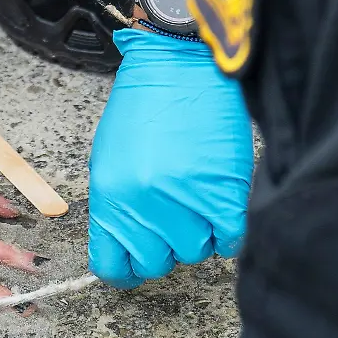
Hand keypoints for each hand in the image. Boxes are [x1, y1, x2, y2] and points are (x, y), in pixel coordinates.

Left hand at [88, 29, 253, 287]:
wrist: (180, 66)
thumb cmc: (141, 108)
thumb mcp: (108, 159)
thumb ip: (117, 207)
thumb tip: (128, 246)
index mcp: (109, 197)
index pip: (113, 264)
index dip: (126, 271)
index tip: (135, 266)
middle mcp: (143, 205)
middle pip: (157, 262)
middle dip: (164, 248)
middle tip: (170, 221)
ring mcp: (184, 201)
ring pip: (194, 251)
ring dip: (197, 233)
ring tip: (195, 200)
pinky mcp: (223, 192)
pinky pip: (229, 238)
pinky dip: (227, 230)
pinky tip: (220, 208)